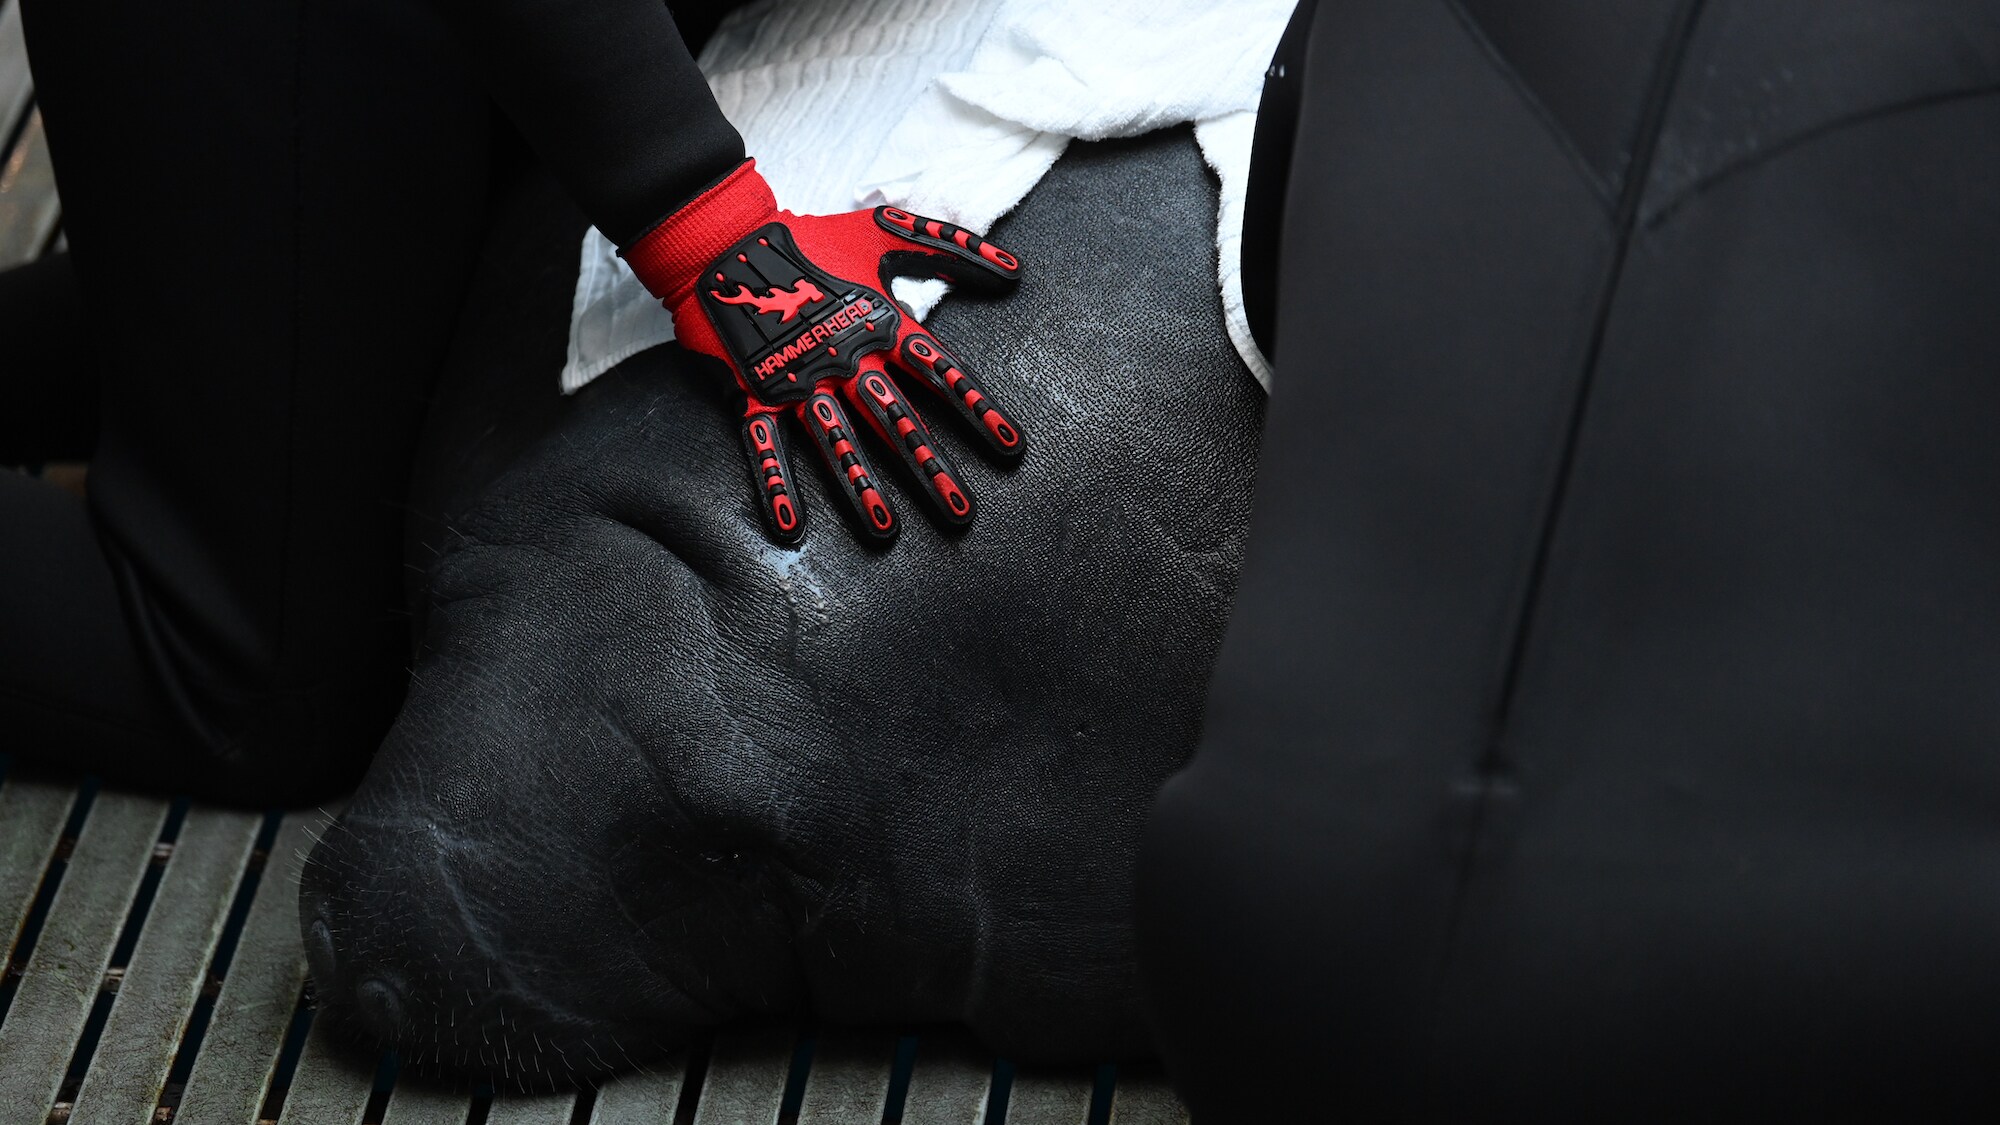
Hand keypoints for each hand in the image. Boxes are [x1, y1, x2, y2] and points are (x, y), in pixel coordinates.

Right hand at [623, 160, 1025, 545]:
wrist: (723, 235)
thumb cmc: (812, 237)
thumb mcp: (885, 232)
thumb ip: (951, 249)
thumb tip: (1017, 270)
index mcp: (880, 325)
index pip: (940, 372)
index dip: (977, 408)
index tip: (1011, 447)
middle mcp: (844, 359)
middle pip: (895, 420)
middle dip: (930, 468)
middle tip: (961, 512)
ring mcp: (797, 379)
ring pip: (836, 442)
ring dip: (862, 487)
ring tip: (886, 530)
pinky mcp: (752, 390)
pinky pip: (764, 444)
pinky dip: (775, 484)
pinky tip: (790, 525)